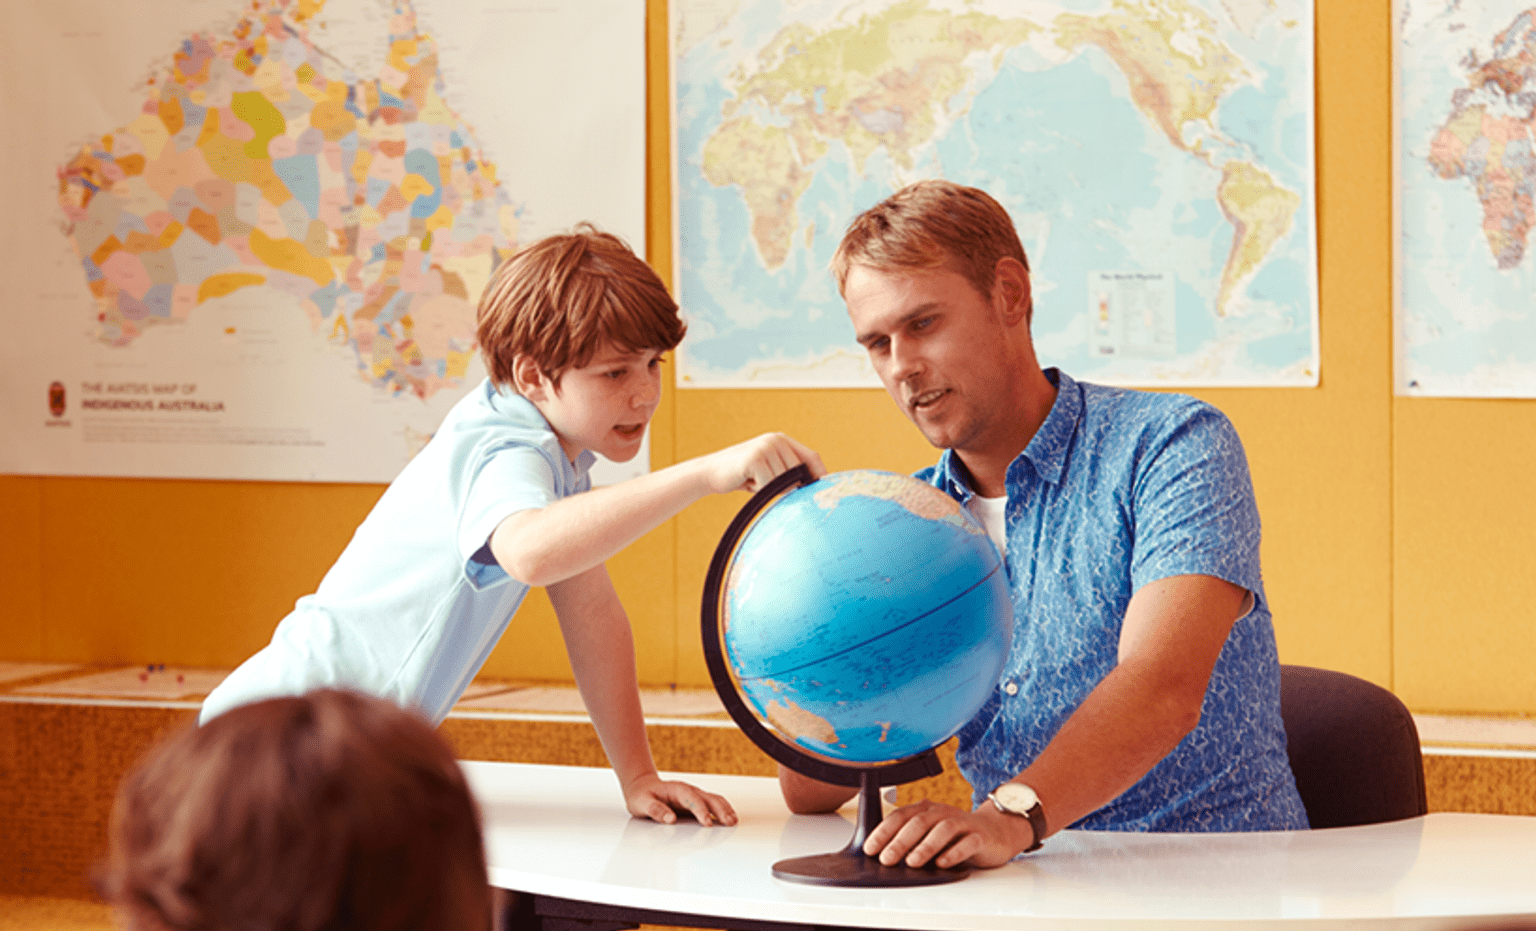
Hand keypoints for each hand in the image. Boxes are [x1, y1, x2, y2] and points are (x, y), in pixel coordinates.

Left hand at [623, 773, 737, 825]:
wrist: (642, 787)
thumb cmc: (642, 796)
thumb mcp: (641, 803)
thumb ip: (655, 810)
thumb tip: (671, 820)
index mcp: (676, 790)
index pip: (692, 799)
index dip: (700, 811)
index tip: (707, 823)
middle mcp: (688, 791)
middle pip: (708, 798)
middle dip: (720, 810)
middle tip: (729, 823)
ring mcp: (694, 796)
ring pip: (714, 800)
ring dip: (725, 809)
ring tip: (734, 821)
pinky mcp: (696, 802)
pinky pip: (713, 804)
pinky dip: (723, 810)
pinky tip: (729, 819)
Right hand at [704, 433, 825, 493]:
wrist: (709, 473)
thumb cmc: (742, 476)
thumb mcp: (768, 472)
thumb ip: (788, 474)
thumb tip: (812, 491)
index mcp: (782, 440)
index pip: (812, 457)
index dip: (821, 475)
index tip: (825, 492)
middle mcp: (776, 440)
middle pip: (800, 472)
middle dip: (792, 488)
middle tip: (773, 493)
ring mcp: (766, 447)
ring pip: (786, 480)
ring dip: (773, 490)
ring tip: (755, 484)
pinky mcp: (755, 458)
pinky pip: (770, 484)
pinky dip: (762, 491)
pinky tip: (748, 483)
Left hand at [863, 800, 1031, 868]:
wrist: (996, 831)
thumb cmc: (957, 834)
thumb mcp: (930, 832)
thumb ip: (910, 839)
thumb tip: (881, 855)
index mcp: (926, 809)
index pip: (900, 816)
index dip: (883, 831)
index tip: (870, 848)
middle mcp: (942, 813)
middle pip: (919, 822)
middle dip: (900, 841)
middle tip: (886, 859)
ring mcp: (962, 823)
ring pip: (943, 829)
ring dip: (925, 846)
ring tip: (912, 862)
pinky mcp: (980, 837)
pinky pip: (967, 842)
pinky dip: (954, 852)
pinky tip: (943, 863)